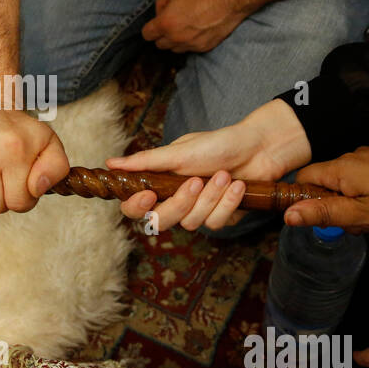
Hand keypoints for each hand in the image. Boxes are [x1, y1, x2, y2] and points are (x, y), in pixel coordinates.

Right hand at [107, 99, 310, 230]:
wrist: (257, 148)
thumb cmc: (218, 144)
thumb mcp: (180, 151)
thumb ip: (146, 161)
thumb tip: (111, 164)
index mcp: (160, 183)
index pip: (134, 208)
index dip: (135, 207)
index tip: (148, 195)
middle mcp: (175, 200)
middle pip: (161, 221)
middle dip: (181, 202)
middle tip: (195, 180)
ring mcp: (198, 211)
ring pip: (192, 222)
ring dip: (210, 197)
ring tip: (223, 174)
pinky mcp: (220, 218)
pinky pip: (216, 223)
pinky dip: (227, 203)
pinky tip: (236, 185)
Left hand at [141, 0, 248, 52]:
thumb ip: (161, 4)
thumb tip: (159, 14)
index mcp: (166, 24)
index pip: (147, 35)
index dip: (150, 28)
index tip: (155, 24)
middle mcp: (177, 38)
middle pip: (160, 45)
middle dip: (162, 35)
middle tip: (171, 23)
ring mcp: (191, 45)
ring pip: (175, 49)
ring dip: (175, 41)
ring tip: (185, 27)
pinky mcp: (205, 48)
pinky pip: (190, 49)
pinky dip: (190, 42)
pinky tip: (197, 30)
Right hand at [284, 147, 368, 235]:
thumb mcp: (364, 216)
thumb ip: (324, 214)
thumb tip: (287, 214)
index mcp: (342, 167)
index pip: (303, 178)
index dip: (304, 200)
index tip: (323, 220)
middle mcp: (354, 156)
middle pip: (326, 182)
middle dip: (336, 207)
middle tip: (361, 225)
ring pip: (348, 184)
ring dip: (356, 205)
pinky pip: (366, 180)